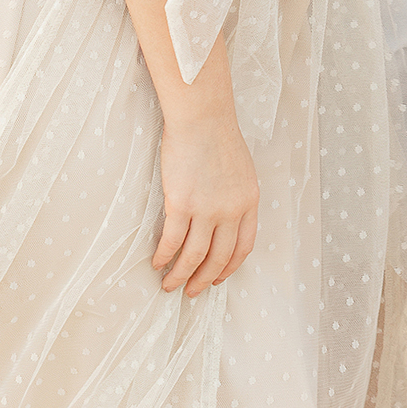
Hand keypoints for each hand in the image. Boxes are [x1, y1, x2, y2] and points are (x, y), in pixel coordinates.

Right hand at [153, 112, 259, 296]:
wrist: (202, 117)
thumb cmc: (217, 136)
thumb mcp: (241, 170)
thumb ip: (235, 197)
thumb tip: (223, 221)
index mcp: (249, 202)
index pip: (243, 247)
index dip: (230, 267)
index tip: (218, 278)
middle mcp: (232, 210)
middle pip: (219, 258)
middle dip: (204, 280)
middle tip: (191, 291)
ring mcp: (207, 209)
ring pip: (194, 257)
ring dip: (180, 275)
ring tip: (169, 284)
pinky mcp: (182, 204)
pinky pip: (172, 241)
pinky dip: (164, 256)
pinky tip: (157, 262)